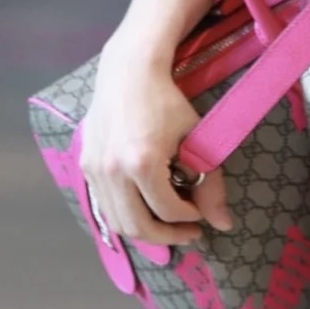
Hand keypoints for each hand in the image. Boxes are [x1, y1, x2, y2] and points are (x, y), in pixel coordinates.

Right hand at [80, 34, 232, 245]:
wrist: (129, 72)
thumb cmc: (167, 101)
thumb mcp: (195, 138)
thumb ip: (211, 183)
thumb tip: (224, 224)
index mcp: (141, 162)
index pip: (167, 210)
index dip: (189, 217)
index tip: (201, 212)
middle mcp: (112, 171)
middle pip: (138, 227)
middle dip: (167, 236)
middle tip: (189, 232)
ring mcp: (94, 170)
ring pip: (117, 222)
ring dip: (145, 231)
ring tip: (167, 223)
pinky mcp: (85, 166)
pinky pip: (105, 205)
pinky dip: (125, 214)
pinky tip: (144, 207)